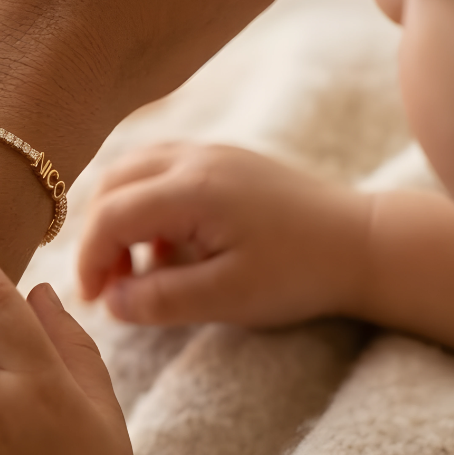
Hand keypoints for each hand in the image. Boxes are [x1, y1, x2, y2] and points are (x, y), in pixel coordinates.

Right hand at [78, 143, 370, 327]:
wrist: (364, 242)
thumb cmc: (301, 272)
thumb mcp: (229, 298)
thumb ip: (162, 300)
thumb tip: (111, 303)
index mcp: (192, 189)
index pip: (110, 215)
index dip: (89, 259)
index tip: (94, 300)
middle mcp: (192, 158)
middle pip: (110, 184)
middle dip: (97, 235)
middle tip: (111, 284)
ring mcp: (207, 151)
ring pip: (130, 170)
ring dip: (118, 215)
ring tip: (135, 265)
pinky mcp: (220, 157)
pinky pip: (158, 169)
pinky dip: (144, 202)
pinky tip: (168, 244)